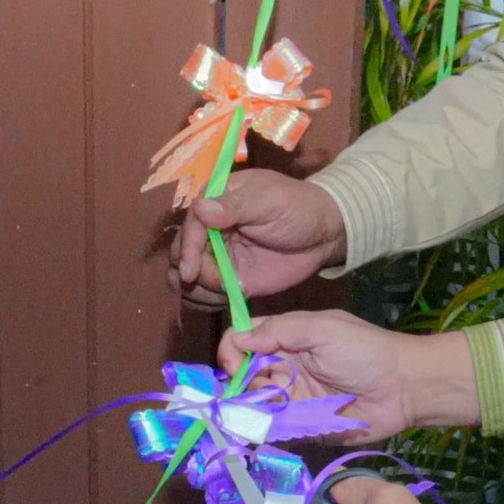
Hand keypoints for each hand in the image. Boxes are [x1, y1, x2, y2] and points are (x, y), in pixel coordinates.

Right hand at [169, 169, 348, 308]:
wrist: (323, 234)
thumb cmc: (297, 207)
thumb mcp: (269, 201)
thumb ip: (235, 207)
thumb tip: (201, 208)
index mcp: (215, 201)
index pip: (189, 226)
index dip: (187, 249)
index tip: (190, 271)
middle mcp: (209, 230)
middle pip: (180, 254)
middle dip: (191, 272)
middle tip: (216, 283)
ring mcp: (217, 257)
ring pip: (185, 278)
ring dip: (196, 290)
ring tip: (225, 291)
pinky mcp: (229, 280)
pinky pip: (204, 294)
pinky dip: (207, 302)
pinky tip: (227, 299)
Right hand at [222, 311, 479, 444]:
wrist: (403, 388)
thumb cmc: (365, 350)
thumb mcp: (323, 329)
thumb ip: (280, 330)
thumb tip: (238, 338)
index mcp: (288, 339)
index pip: (243, 340)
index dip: (232, 350)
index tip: (234, 364)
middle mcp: (284, 368)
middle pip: (242, 375)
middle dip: (239, 384)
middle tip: (255, 391)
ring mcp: (292, 398)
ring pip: (253, 404)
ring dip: (251, 408)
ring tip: (268, 409)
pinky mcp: (302, 427)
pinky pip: (273, 430)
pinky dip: (265, 430)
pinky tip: (268, 429)